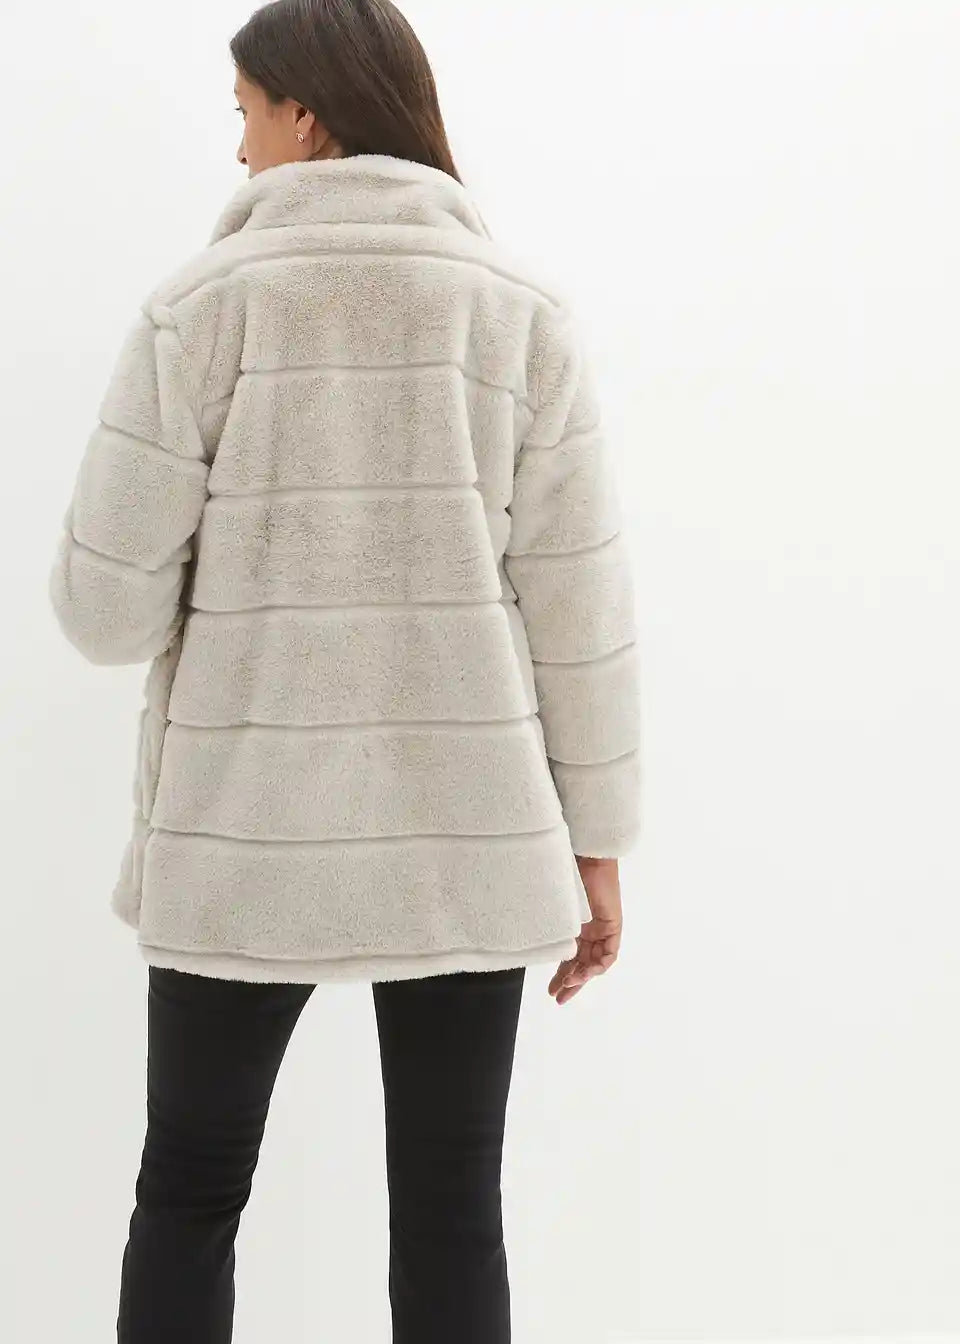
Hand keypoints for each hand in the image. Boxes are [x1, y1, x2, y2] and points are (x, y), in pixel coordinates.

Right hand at [548, 856, 622, 1004]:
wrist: (586, 859)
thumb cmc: (566, 876)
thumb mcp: (555, 908)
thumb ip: (549, 926)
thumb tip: (526, 939)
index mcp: (575, 927)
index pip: (570, 957)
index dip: (561, 975)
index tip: (551, 990)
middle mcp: (590, 931)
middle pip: (583, 964)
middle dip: (571, 983)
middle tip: (559, 999)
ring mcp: (602, 930)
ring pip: (595, 963)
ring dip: (583, 977)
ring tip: (569, 986)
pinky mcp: (613, 926)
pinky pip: (609, 954)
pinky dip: (599, 965)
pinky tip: (586, 971)